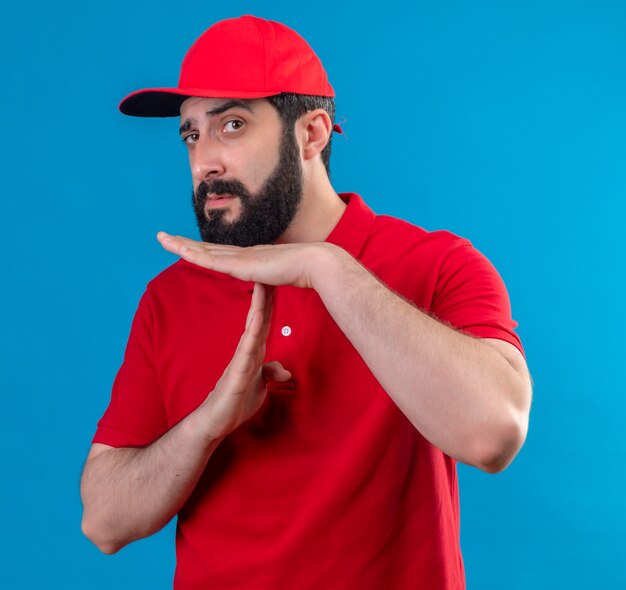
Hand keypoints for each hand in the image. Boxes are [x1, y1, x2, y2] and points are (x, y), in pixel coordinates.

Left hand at [157, 232, 332, 288]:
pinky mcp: (241, 265)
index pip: (219, 253)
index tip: (186, 245)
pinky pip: (211, 260)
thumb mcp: (283, 275)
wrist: (314, 263)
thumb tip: (276, 278)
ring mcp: (241, 257)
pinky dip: (194, 255)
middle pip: (205, 248)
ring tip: (162, 239)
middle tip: (163, 237)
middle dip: (183, 242)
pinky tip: (179, 251)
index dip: (201, 248)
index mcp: (250, 258)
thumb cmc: (304, 271)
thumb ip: (275, 276)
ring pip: (203, 251)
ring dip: (181, 245)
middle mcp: (242, 254)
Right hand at [200, 283, 290, 439]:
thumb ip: (270, 374)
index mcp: (253, 351)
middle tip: (271, 269)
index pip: (264, 321)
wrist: (215, 422)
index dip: (271, 301)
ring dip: (258, 307)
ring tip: (263, 284)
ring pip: (252, 328)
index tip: (278, 280)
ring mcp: (241, 360)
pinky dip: (253, 333)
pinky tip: (257, 318)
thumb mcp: (259, 387)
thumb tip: (284, 370)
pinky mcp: (237, 373)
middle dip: (265, 294)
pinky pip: (247, 349)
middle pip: (259, 317)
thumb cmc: (234, 402)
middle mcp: (247, 350)